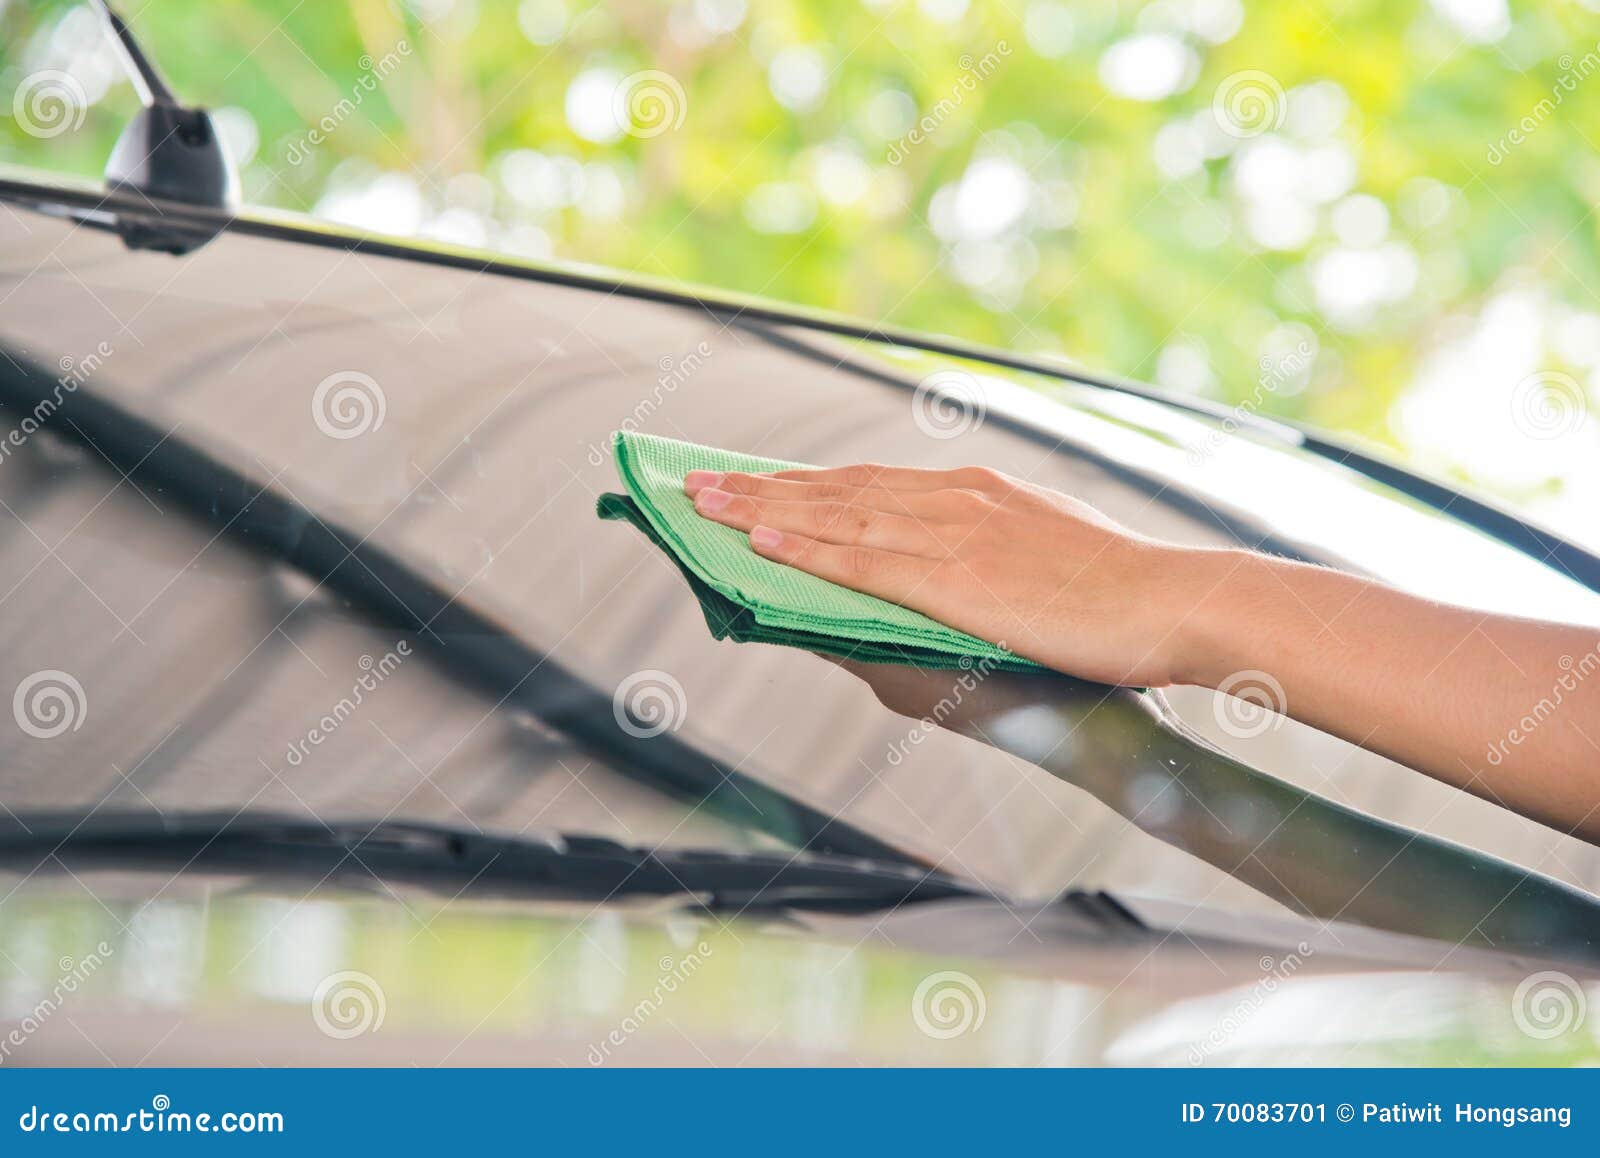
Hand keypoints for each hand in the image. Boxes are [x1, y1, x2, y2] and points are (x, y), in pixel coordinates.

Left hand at [684, 463, 1227, 686]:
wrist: (1174, 601)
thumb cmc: (1120, 593)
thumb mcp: (1044, 557)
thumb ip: (983, 559)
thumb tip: (937, 575)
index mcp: (976, 493)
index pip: (869, 482)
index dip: (804, 482)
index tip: (755, 479)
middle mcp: (954, 499)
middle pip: (837, 488)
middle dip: (762, 484)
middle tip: (699, 480)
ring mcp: (952, 534)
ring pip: (835, 514)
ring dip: (761, 506)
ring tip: (702, 502)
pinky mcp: (955, 579)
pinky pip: (861, 561)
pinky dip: (803, 547)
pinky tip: (758, 539)